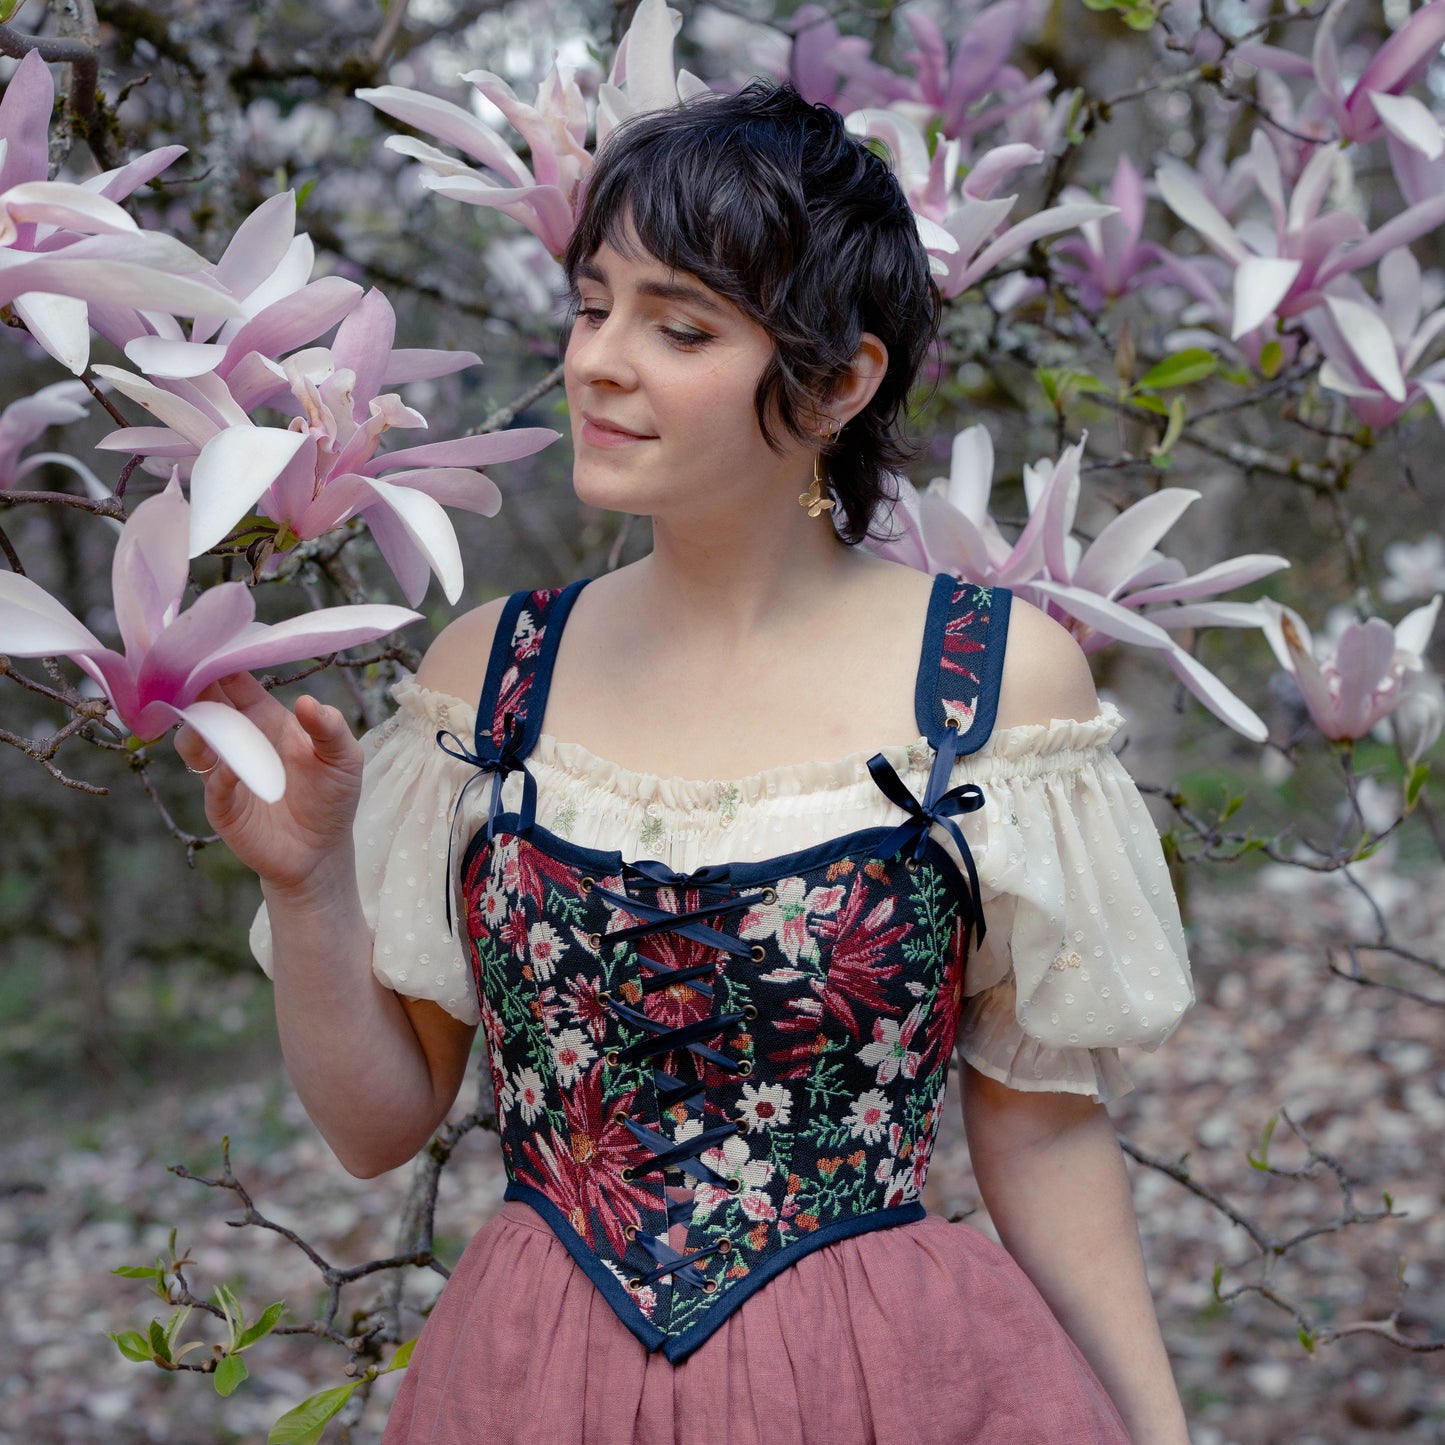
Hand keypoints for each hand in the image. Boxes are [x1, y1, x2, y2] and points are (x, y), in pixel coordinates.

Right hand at [174, 674, 363, 897]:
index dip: (221, 661)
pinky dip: (219, 773)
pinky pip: (211, 784)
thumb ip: (331, 728)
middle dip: (194, 685)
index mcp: (265, 718)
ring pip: (194, 741)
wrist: (322, 852)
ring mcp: (225, 771)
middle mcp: (239, 739)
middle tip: (186, 667)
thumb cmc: (333, 796)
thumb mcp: (344, 758)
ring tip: (205, 716)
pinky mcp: (223, 806)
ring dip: (197, 727)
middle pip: (206, 704)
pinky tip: (231, 769)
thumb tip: (307, 702)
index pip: (234, 682)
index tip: (209, 640)